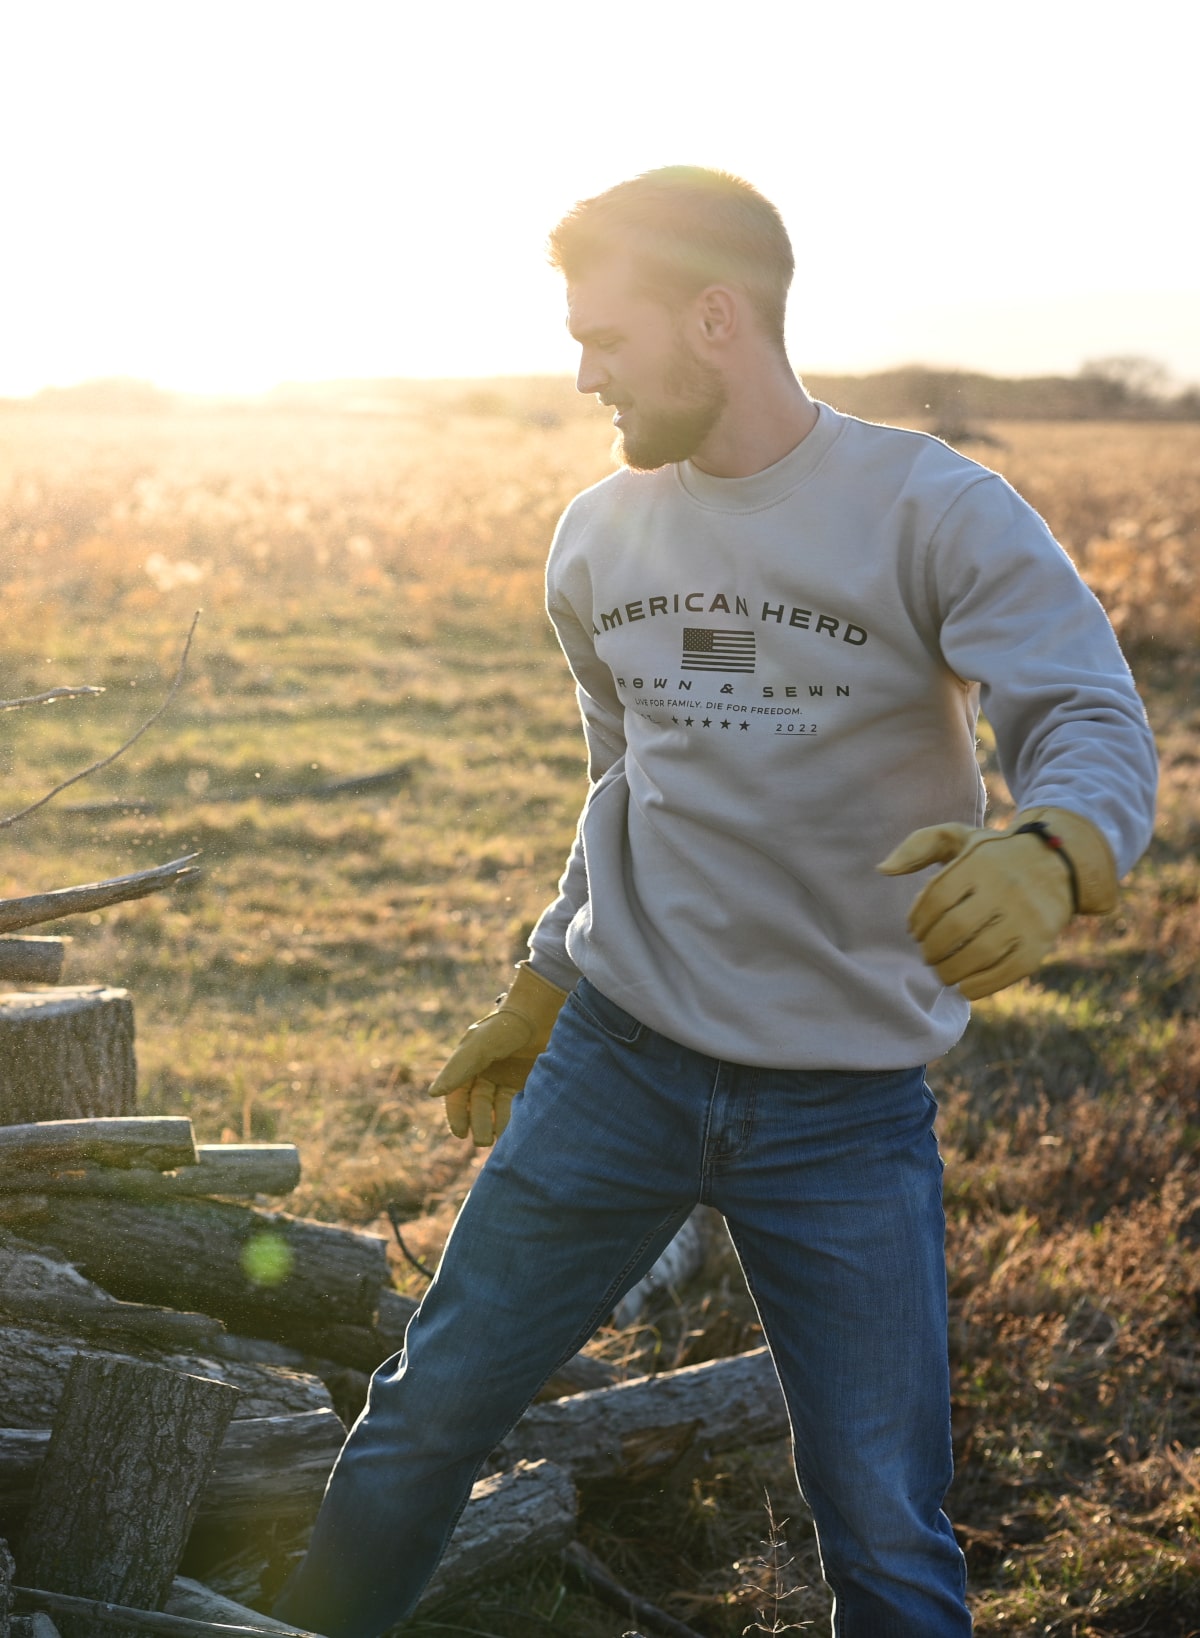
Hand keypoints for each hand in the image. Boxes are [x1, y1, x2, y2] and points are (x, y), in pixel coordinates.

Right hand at [428, 963, 568, 1145]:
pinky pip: (518, 1106)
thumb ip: (457, 1069)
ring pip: (498, 1109)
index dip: (456, 1114)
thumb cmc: (506, 1026)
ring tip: (499, 1137)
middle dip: (478, 1124)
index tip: (460, 1133)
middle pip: (478, 1105)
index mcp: (470, 1063)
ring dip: (496, 1125)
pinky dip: (515, 1118)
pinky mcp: (529, 1082)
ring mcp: (509, 1078)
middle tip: (482, 1139)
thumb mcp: (478, 1046)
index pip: (458, 1095)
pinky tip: (517, 1129)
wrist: (543, 1013)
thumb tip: (433, 1093)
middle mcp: (488, 1072)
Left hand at [877, 806, 1116, 999]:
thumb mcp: (959, 837)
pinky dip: (980, 986)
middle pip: (955, 929)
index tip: (914, 931)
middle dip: (931, 949)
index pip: (937, 898)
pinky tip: (964, 986)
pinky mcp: (1039, 943)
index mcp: (980, 863)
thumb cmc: (995, 855)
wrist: (1060, 863)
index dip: (918, 920)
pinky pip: (1006, 972)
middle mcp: (1004, 889)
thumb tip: (882, 869)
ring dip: (950, 971)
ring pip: (978, 954)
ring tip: (942, 972)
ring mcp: (1025, 918)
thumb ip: (918, 846)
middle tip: (927, 955)